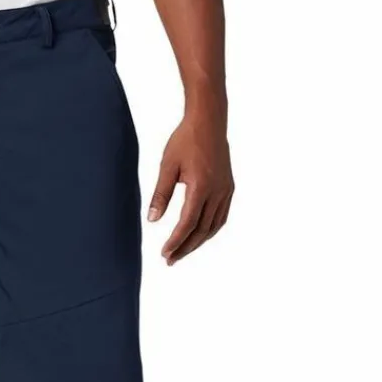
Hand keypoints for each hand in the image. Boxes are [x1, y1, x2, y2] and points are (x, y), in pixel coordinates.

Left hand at [148, 110, 234, 264]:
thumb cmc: (185, 140)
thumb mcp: (168, 166)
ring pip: (213, 226)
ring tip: (182, 252)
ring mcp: (226, 190)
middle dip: (185, 248)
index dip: (176, 242)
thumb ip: (161, 195)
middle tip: (170, 260)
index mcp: (201, 187)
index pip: (188, 224)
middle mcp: (217, 192)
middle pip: (201, 230)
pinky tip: (200, 235)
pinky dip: (210, 230)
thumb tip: (153, 220)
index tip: (165, 254)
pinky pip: (221, 216)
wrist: (209, 121)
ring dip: (198, 242)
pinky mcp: (229, 187)